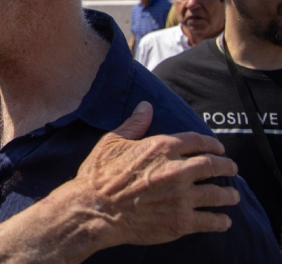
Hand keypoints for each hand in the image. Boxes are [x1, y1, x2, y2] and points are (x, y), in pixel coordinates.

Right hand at [76, 101, 239, 246]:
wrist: (94, 210)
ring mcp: (182, 197)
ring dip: (229, 195)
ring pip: (217, 194)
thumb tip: (146, 106)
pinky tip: (223, 221)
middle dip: (227, 167)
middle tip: (232, 169)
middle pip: (214, 165)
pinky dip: (220, 221)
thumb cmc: (98, 175)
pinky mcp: (181, 221)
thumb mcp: (111, 142)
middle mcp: (177, 170)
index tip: (218, 148)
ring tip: (233, 196)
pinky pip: (210, 221)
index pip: (198, 141)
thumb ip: (133, 125)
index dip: (212, 144)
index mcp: (161, 148)